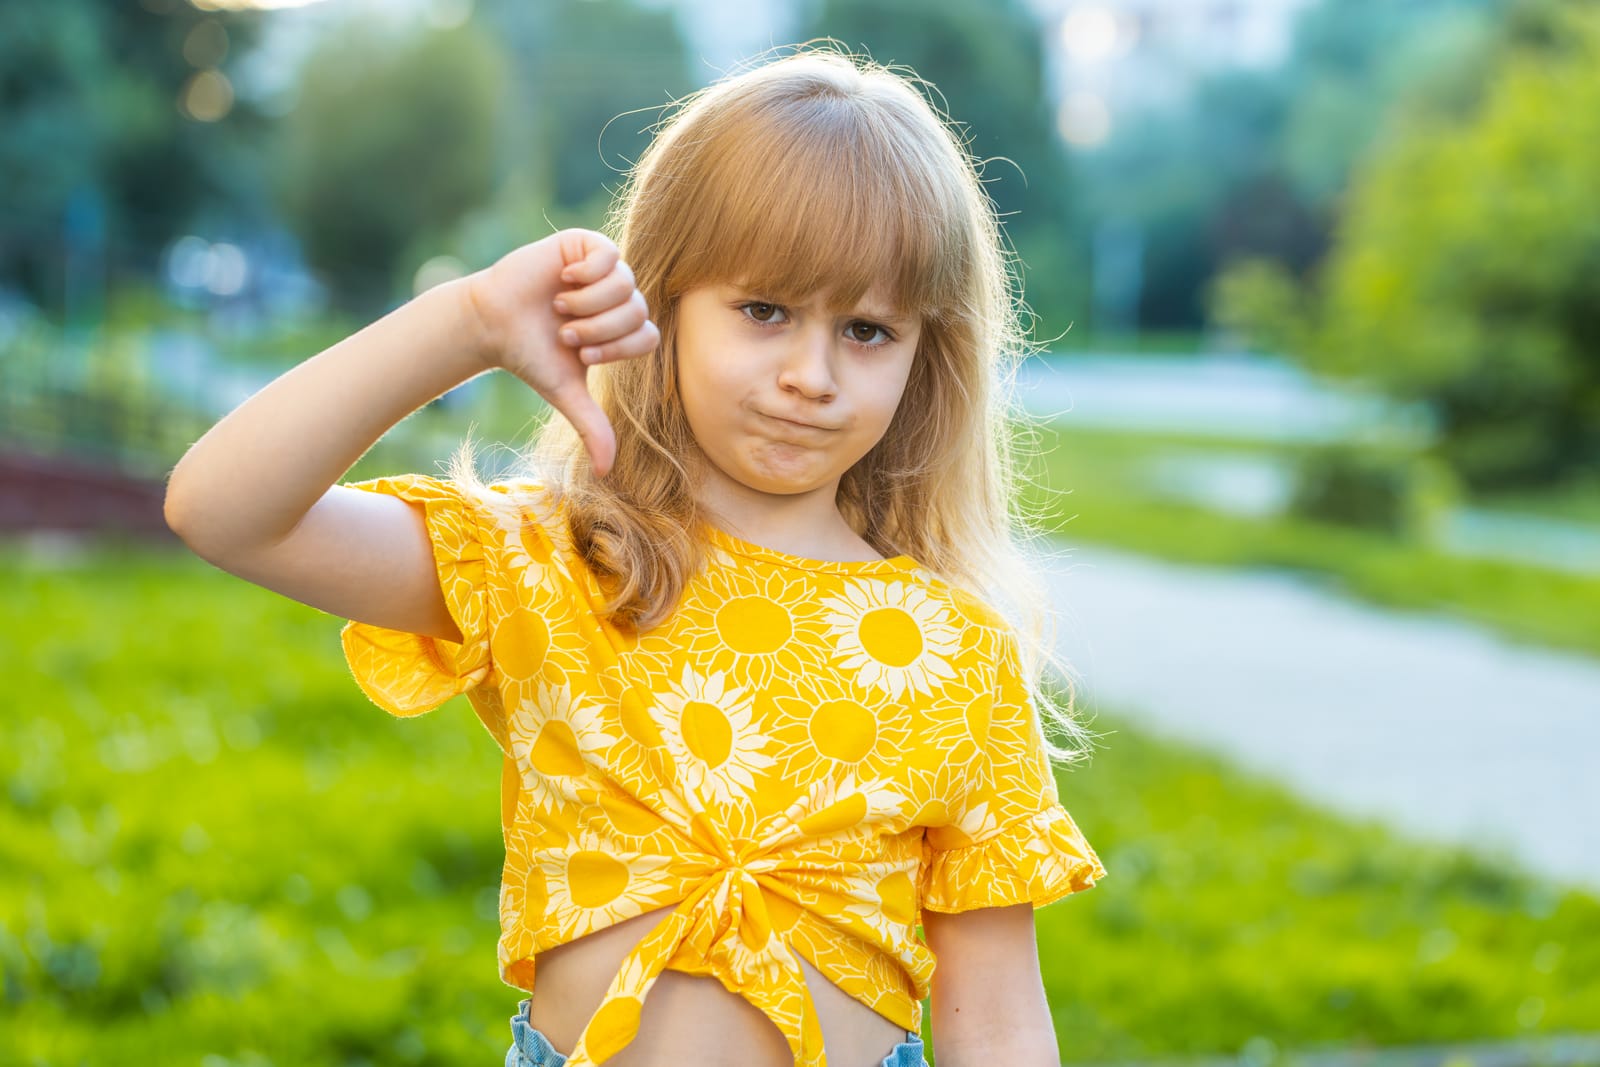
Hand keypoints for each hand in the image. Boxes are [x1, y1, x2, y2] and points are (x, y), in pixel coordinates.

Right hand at [465, 229, 657, 477]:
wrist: (491, 322)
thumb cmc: (531, 355)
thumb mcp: (566, 392)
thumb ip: (592, 426)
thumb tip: (606, 472)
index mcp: (621, 328)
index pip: (647, 336)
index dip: (616, 347)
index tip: (583, 354)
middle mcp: (617, 297)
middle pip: (637, 310)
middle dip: (599, 328)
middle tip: (566, 332)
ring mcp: (602, 269)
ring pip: (624, 284)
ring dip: (588, 303)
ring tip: (560, 308)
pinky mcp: (584, 245)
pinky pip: (609, 254)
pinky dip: (586, 273)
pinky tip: (564, 279)